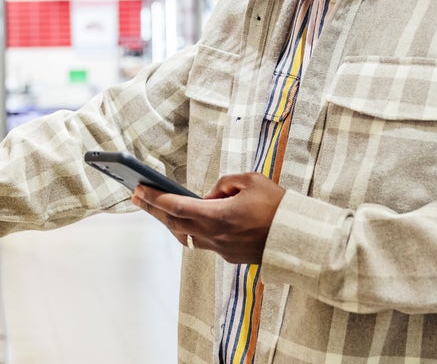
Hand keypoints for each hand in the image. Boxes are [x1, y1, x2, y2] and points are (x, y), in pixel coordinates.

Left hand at [132, 173, 285, 264]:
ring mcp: (221, 249)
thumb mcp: (251, 180)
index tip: (138, 189)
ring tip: (156, 207)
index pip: (177, 207)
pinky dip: (191, 229)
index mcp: (218, 216)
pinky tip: (186, 219)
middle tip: (136, 196)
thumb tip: (208, 196)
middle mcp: (215, 236)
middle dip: (153, 209)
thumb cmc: (278, 207)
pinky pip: (203, 241)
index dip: (154, 198)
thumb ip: (224, 183)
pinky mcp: (229, 255)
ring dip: (169, 221)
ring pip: (186, 235)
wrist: (300, 239)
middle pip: (174, 224)